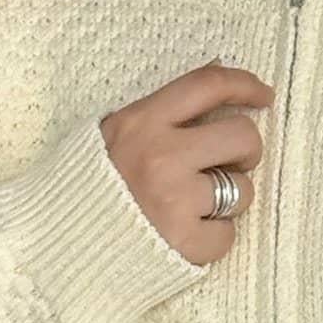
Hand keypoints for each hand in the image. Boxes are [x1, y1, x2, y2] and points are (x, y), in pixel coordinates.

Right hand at [100, 61, 274, 266]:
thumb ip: (161, 111)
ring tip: (194, 209)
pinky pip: (228, 235)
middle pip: (242, 136)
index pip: (207, 86)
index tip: (264, 96)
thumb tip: (215, 74)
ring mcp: (175, 199)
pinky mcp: (184, 242)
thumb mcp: (115, 134)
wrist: (59, 247)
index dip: (244, 85)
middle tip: (229, 166)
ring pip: (243, 190)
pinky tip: (186, 237)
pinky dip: (213, 239)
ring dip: (228, 201)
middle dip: (246, 152)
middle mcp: (161, 156)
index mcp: (142, 122)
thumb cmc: (92, 188)